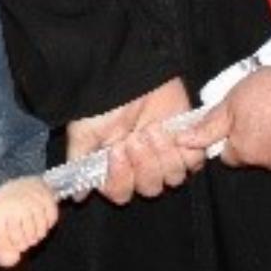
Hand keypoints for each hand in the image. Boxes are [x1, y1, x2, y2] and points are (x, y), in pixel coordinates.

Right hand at [66, 76, 209, 205]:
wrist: (129, 73)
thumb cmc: (103, 103)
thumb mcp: (83, 133)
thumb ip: (80, 164)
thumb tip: (76, 197)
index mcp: (116, 168)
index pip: (121, 193)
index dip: (121, 179)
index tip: (116, 152)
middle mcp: (141, 166)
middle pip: (150, 188)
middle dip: (143, 164)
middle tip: (135, 137)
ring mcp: (165, 155)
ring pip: (172, 177)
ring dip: (162, 154)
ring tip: (152, 129)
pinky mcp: (187, 142)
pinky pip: (193, 162)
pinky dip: (184, 150)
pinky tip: (171, 132)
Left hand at [191, 66, 270, 171]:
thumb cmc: (270, 93)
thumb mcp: (230, 104)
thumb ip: (207, 126)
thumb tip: (182, 140)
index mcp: (246, 153)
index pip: (227, 155)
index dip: (226, 136)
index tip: (231, 118)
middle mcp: (270, 163)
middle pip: (251, 154)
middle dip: (250, 136)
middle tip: (253, 109)